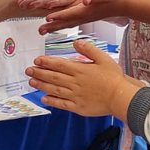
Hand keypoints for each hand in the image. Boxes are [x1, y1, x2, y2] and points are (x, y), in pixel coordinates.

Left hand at [27, 40, 141, 117]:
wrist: (120, 97)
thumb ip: (88, 49)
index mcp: (80, 70)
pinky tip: (44, 98)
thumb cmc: (113, 78)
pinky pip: (62, 104)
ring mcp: (75, 96)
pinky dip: (52, 101)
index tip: (37, 60)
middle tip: (28, 71)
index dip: (46, 62)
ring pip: (54, 90)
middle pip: (53, 77)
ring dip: (41, 86)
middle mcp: (75, 83)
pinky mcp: (78, 107)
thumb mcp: (103, 58)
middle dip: (39, 73)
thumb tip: (75, 42)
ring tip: (31, 82)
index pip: (59, 65)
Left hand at [38, 0, 123, 33]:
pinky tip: (52, 25)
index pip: (71, 13)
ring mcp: (83, 18)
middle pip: (65, 22)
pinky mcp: (83, 17)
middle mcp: (84, 16)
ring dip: (53, 27)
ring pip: (66, 24)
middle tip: (39, 30)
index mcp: (87, 10)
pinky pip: (69, 22)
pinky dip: (59, 24)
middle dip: (52, 26)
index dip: (59, 15)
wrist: (121, 4)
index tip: (48, 17)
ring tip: (41, 31)